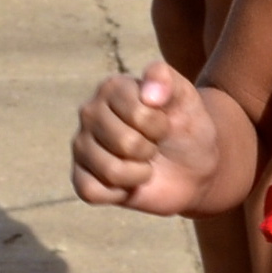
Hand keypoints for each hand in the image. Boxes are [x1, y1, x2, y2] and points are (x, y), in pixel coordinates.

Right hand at [72, 64, 223, 213]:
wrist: (192, 167)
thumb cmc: (185, 127)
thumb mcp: (185, 96)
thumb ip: (166, 79)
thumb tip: (148, 93)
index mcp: (111, 88)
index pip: (138, 115)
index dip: (159, 125)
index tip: (163, 123)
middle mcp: (89, 113)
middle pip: (125, 144)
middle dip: (150, 150)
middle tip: (153, 146)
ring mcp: (81, 146)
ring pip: (111, 171)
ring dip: (139, 174)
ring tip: (142, 163)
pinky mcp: (80, 177)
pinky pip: (92, 192)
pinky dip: (119, 193)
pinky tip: (127, 182)